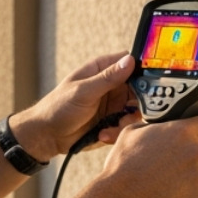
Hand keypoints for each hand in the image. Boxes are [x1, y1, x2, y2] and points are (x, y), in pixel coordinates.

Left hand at [11, 52, 138, 160]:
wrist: (47, 136)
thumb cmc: (58, 108)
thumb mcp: (84, 91)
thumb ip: (108, 78)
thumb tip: (130, 61)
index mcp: (102, 70)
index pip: (130, 63)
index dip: (142, 70)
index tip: (150, 83)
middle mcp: (110, 86)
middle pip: (139, 88)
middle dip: (139, 102)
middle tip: (131, 112)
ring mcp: (113, 104)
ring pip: (135, 109)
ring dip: (127, 120)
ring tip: (112, 127)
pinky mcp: (112, 121)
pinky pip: (126, 125)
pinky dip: (118, 131)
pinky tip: (102, 135)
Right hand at [97, 115, 197, 197]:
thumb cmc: (123, 164)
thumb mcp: (132, 132)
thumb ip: (154, 126)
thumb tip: (160, 128)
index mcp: (182, 132)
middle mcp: (194, 152)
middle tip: (176, 161)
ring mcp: (197, 176)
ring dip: (190, 175)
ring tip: (165, 180)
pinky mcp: (196, 196)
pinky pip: (196, 192)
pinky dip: (185, 193)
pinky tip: (165, 193)